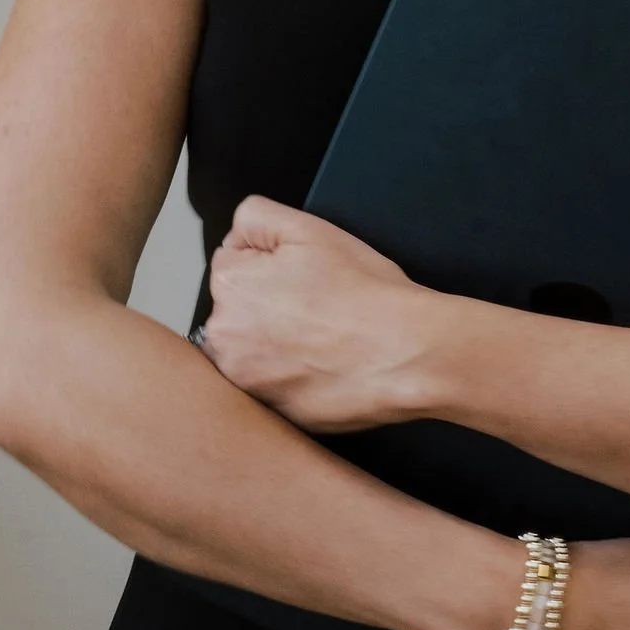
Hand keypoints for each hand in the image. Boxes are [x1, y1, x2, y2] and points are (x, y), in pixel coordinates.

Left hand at [197, 196, 435, 430]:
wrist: (406, 355)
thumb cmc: (366, 296)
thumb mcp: (309, 229)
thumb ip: (256, 218)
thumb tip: (235, 235)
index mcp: (230, 284)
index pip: (234, 260)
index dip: (273, 262)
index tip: (304, 275)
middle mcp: (223, 337)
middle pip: (237, 306)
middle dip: (266, 303)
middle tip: (316, 306)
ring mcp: (245, 380)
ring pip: (251, 348)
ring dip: (273, 343)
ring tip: (322, 338)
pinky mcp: (270, 411)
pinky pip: (273, 384)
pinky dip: (290, 376)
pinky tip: (323, 365)